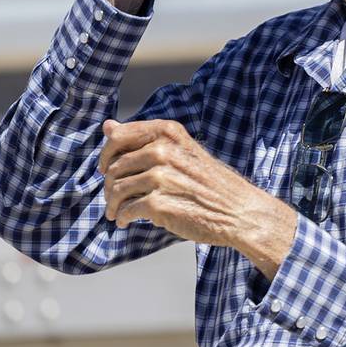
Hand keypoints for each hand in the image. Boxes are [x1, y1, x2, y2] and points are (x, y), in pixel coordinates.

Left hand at [99, 118, 269, 245]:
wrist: (238, 212)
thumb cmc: (210, 183)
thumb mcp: (180, 150)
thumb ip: (144, 139)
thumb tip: (108, 125)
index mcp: (168, 133)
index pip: (119, 136)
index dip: (107, 155)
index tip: (106, 168)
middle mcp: (162, 151)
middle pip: (115, 166)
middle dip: (110, 185)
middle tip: (114, 199)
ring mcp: (160, 177)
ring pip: (116, 190)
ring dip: (113, 205)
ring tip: (117, 213)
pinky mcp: (158, 204)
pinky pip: (126, 210)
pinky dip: (122, 218)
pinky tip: (126, 221)